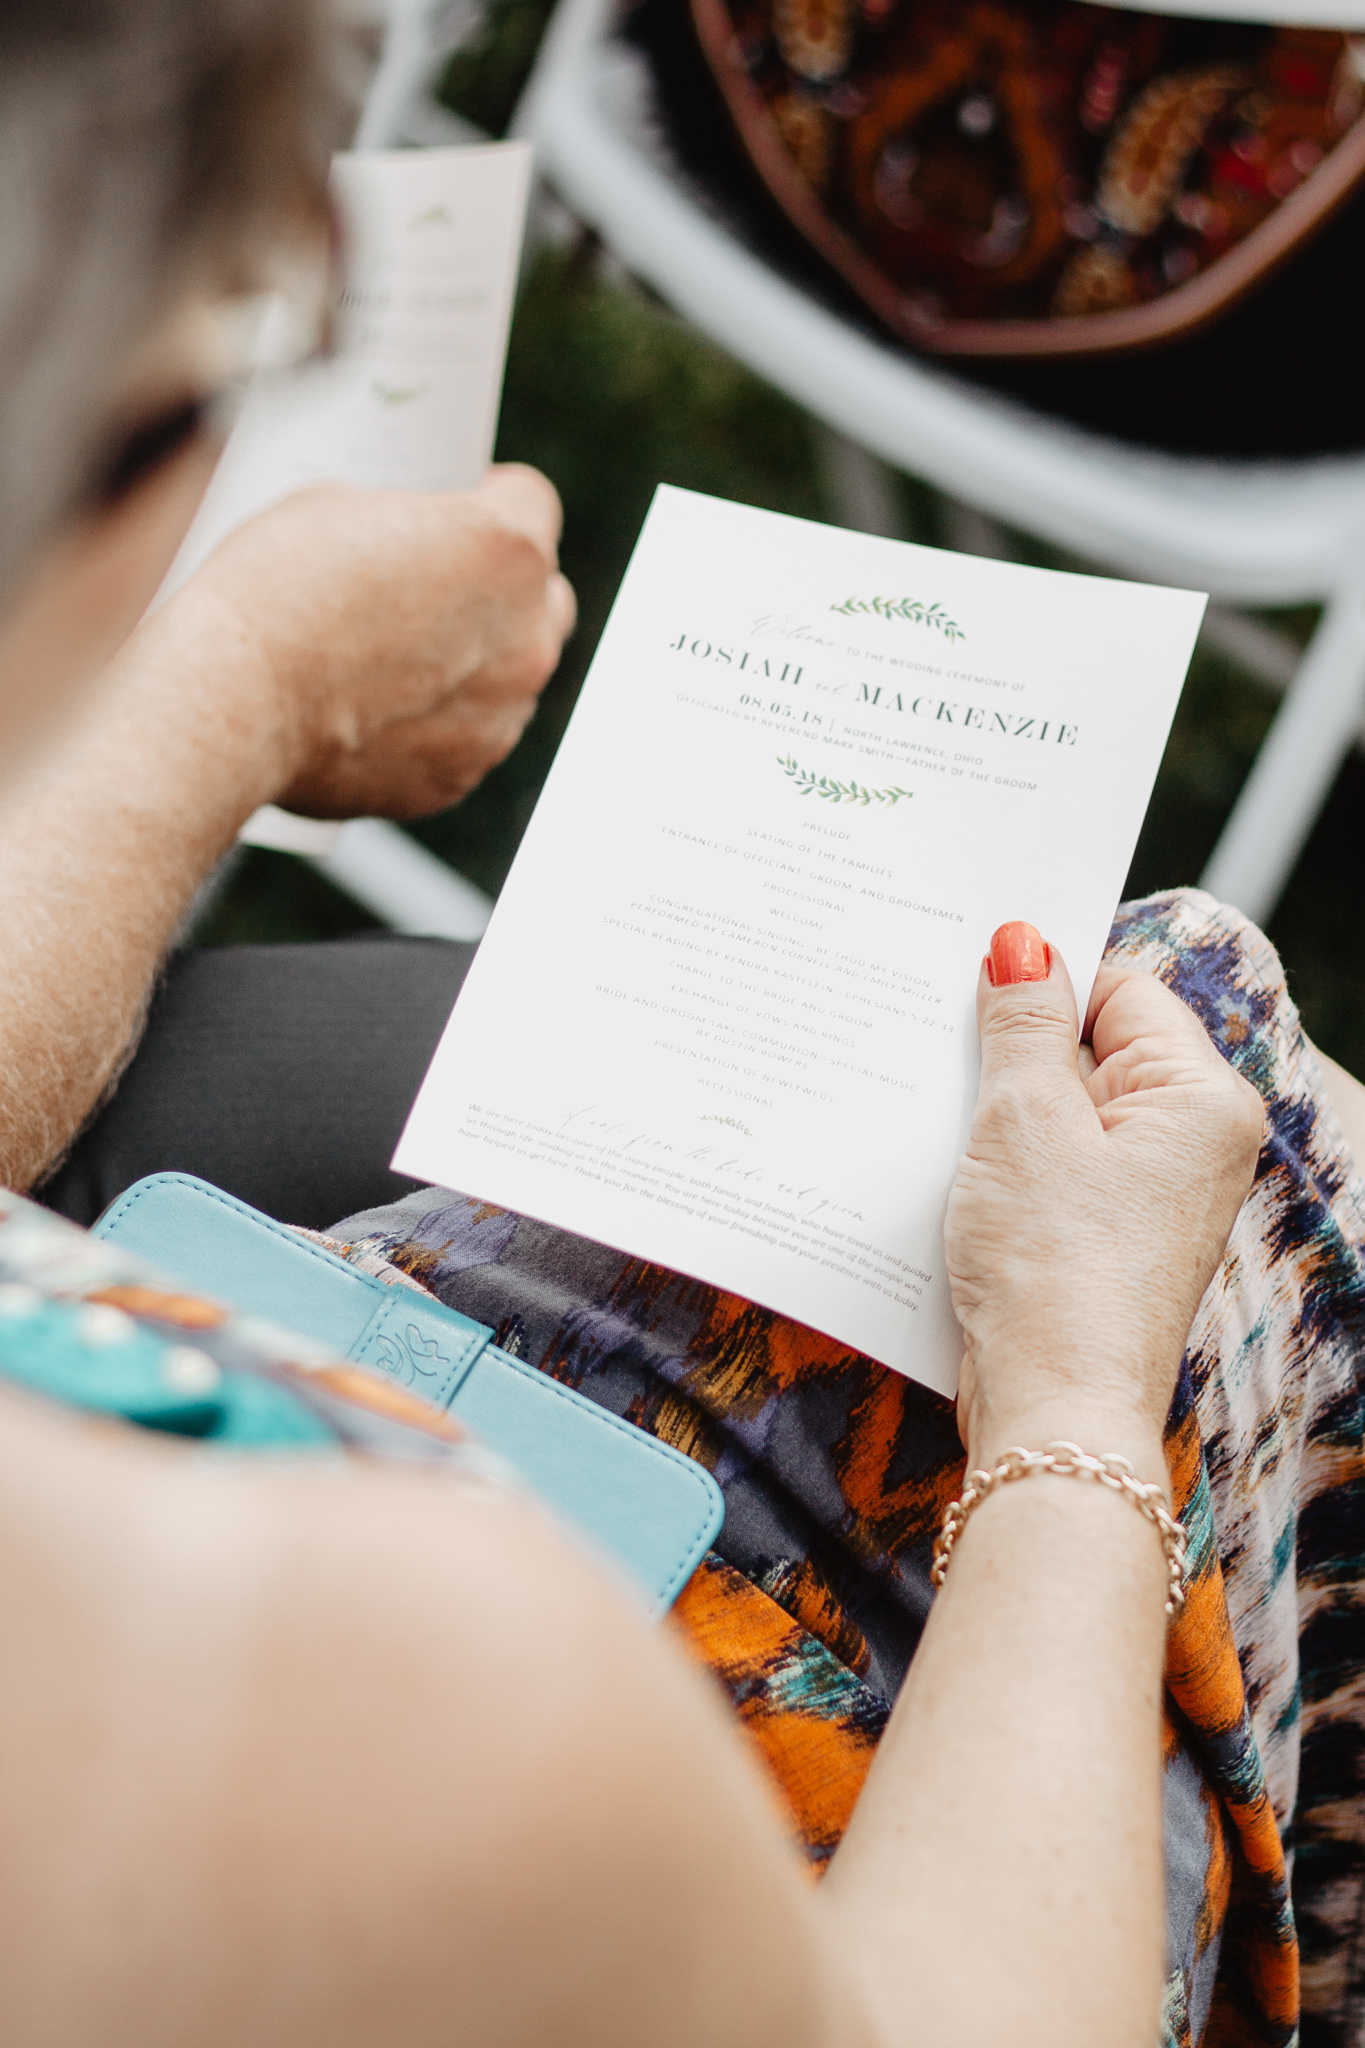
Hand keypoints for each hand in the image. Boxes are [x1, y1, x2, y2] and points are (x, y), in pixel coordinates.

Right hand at [185, 464, 575, 819]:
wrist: (227, 702)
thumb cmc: (273, 592)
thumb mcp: (337, 508)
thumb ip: (406, 526)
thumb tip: (413, 547)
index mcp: (508, 550)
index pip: (530, 502)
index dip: (489, 498)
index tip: (460, 505)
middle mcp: (527, 639)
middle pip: (541, 600)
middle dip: (498, 591)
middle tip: (437, 585)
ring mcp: (498, 719)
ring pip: (506, 681)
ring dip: (469, 666)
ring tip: (389, 661)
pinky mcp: (458, 778)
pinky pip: (462, 740)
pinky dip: (430, 727)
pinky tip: (369, 714)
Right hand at [944, 927, 1263, 1474]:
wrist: (1053, 1412)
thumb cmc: (1054, 1272)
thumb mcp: (1024, 1121)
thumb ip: (1023, 1024)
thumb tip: (1023, 943)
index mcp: (1200, 1099)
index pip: (1120, 989)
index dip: (1043, 983)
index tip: (969, 982)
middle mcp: (1190, 1144)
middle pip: (1090, 1050)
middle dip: (1012, 1053)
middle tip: (940, 1055)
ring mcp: (1149, 1197)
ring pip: (1060, 1113)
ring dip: (998, 1115)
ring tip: (945, 1127)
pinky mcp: (1106, 1240)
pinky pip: (1051, 1170)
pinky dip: (1002, 1166)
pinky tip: (953, 1178)